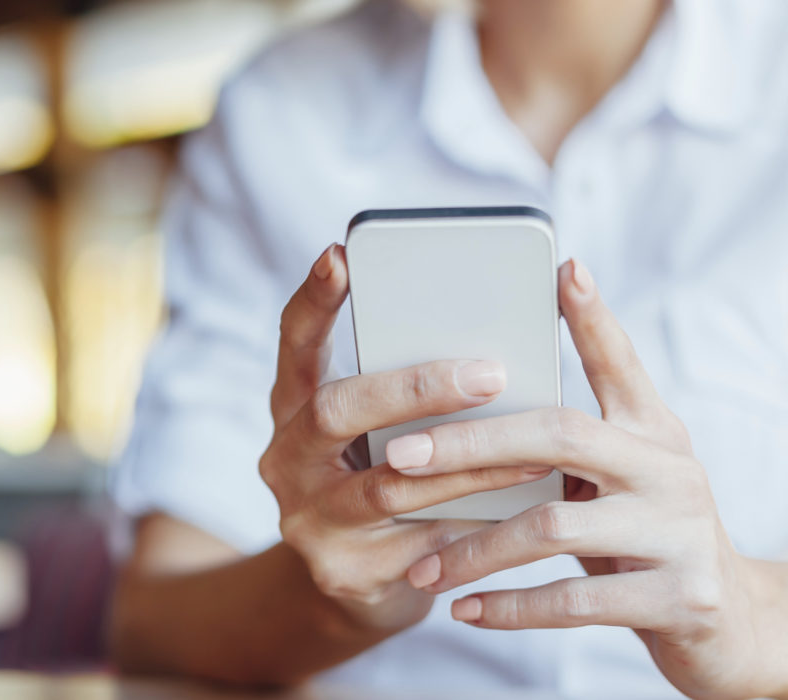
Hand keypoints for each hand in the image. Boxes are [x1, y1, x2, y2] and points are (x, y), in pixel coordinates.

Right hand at [260, 244, 554, 632]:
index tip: (341, 255)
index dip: (315, 300)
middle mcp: (287, 458)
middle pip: (336, 411)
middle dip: (415, 389)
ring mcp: (309, 519)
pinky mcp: (344, 572)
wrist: (356, 584)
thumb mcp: (377, 432)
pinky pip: (420, 544)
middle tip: (490, 374)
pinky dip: (475, 527)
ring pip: (389, 485)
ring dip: (467, 466)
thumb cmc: (384, 479)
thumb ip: (406, 393)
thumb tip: (498, 341)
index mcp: (292, 407)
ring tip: (535, 452)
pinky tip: (524, 516)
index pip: (294, 342)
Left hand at [395, 259, 784, 698]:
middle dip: (467, 444)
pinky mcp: (677, 599)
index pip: (618, 364)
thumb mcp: (623, 476)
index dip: (593, 318)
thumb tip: (492, 387)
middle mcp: (670, 471)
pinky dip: (510, 607)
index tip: (561, 270)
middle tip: (396, 457)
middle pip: (558, 436)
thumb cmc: (645, 535)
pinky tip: (463, 611)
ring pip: (552, 526)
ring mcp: (678, 534)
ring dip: (473, 549)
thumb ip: (574, 434)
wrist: (729, 625)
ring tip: (421, 570)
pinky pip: (574, 599)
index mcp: (652, 433)